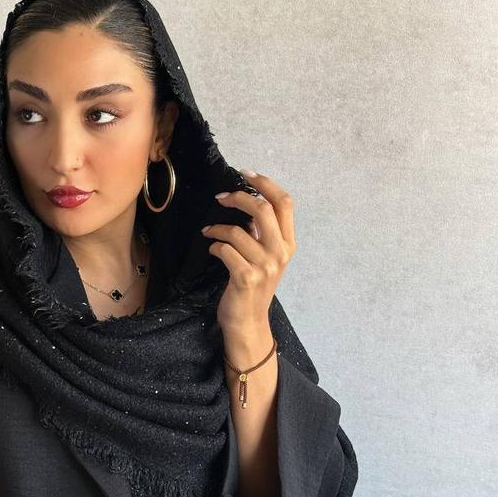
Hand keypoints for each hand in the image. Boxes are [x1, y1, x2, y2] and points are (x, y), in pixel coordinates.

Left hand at [202, 169, 296, 332]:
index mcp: (288, 244)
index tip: (246, 174)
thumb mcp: (266, 259)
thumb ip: (263, 234)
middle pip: (262, 209)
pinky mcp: (246, 277)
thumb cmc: (254, 289)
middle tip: (221, 197)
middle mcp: (280, 253)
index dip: (266, 184)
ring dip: (218, 228)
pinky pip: (225, 249)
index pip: (285, 203)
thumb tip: (248, 205)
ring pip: (237, 231)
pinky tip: (213, 249)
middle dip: (238, 197)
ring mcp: (264, 266)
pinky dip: (215, 246)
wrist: (249, 322)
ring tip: (209, 231)